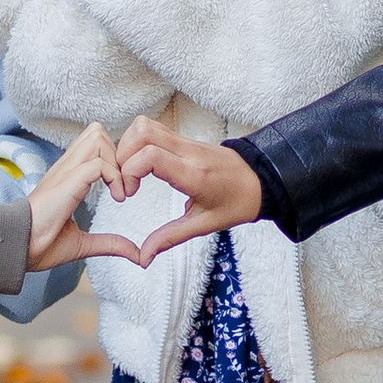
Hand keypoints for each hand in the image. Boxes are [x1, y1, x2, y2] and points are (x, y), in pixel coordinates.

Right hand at [26, 122, 141, 268]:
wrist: (18, 249)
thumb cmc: (41, 245)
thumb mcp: (83, 243)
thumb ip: (110, 243)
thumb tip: (136, 254)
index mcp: (68, 176)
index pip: (94, 143)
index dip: (114, 158)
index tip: (122, 189)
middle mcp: (66, 168)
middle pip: (97, 131)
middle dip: (119, 153)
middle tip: (124, 184)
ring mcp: (65, 172)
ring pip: (98, 138)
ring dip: (117, 161)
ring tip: (121, 190)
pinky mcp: (67, 182)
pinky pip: (98, 163)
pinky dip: (114, 177)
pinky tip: (117, 198)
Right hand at [111, 115, 264, 257]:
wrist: (260, 181)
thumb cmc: (236, 203)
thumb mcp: (204, 225)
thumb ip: (170, 238)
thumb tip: (144, 257)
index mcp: (194, 174)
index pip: (151, 156)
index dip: (129, 171)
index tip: (128, 192)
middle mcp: (189, 152)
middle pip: (143, 133)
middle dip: (122, 157)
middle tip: (124, 181)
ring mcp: (187, 141)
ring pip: (145, 125)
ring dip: (127, 146)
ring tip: (128, 172)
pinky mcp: (184, 138)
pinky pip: (153, 128)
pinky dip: (137, 142)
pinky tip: (139, 164)